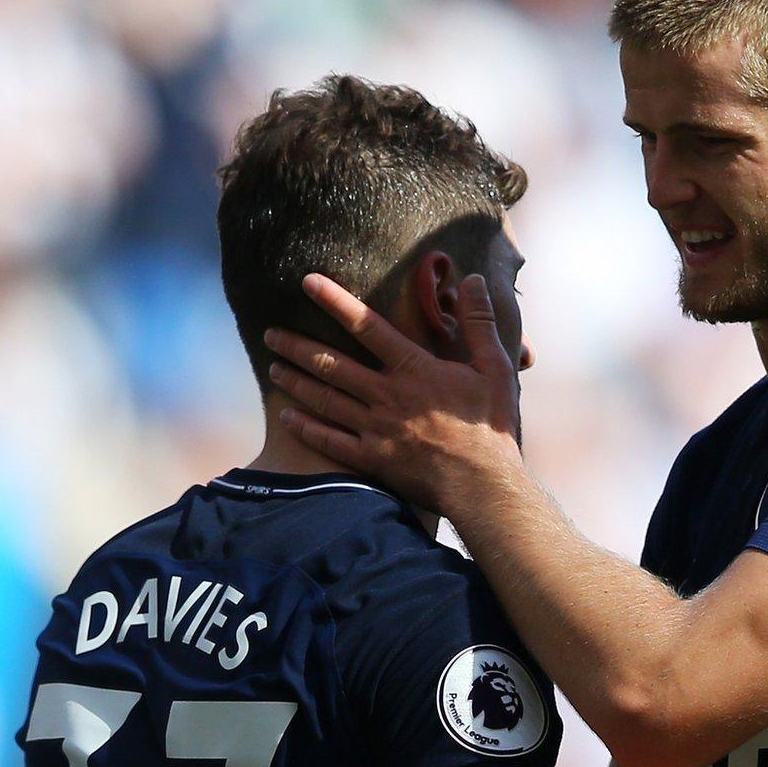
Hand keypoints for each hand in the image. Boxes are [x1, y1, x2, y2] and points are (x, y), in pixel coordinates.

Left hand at [262, 271, 524, 513]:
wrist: (485, 486)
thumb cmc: (492, 426)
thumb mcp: (496, 368)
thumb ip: (480, 322)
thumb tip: (473, 279)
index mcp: (416, 370)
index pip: (367, 326)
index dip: (335, 301)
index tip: (308, 283)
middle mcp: (388, 396)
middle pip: (332, 364)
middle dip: (297, 346)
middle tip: (271, 333)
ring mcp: (377, 429)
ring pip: (325, 399)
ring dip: (296, 381)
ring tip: (273, 367)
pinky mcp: (372, 460)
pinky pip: (330, 442)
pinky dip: (305, 428)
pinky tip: (287, 416)